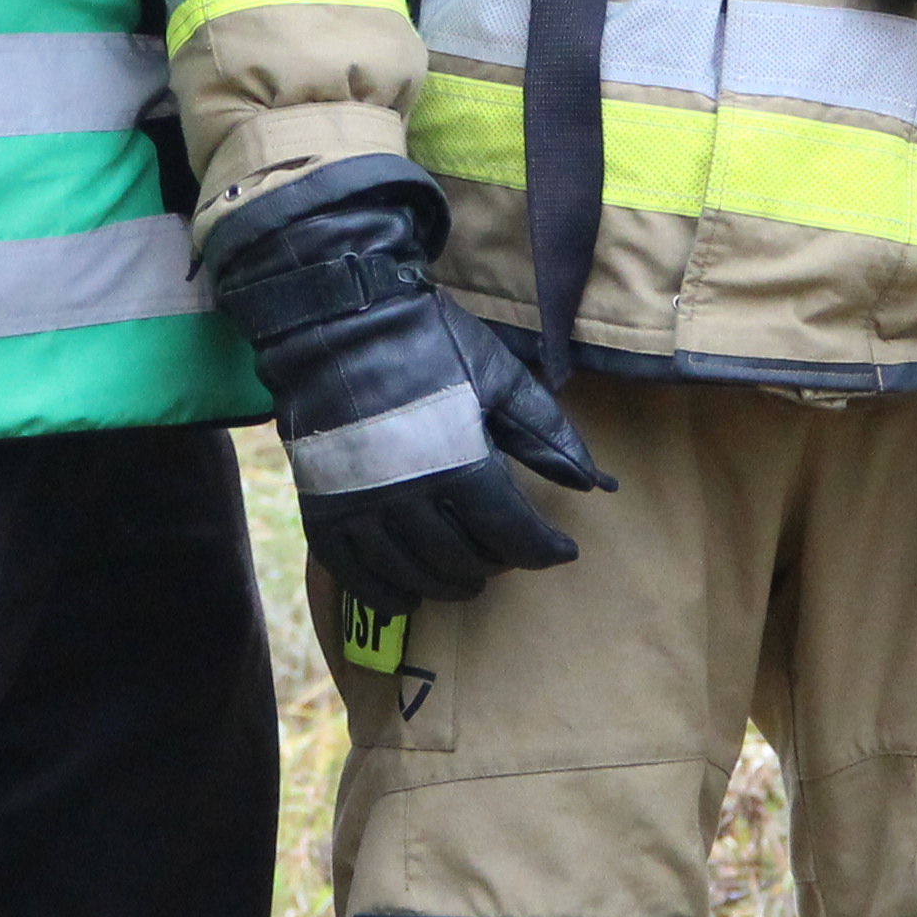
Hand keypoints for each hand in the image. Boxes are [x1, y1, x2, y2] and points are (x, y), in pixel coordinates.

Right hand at [210, 163, 612, 602]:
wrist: (339, 322)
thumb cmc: (429, 345)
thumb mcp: (500, 378)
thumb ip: (547, 434)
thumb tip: (593, 484)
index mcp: (458, 465)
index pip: (512, 534)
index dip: (544, 549)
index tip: (563, 549)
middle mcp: (408, 500)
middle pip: (465, 561)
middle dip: (498, 563)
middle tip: (510, 551)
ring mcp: (360, 511)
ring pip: (415, 576)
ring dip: (450, 584)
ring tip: (468, 574)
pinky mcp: (323, 514)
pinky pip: (357, 578)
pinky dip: (389, 594)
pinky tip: (410, 592)